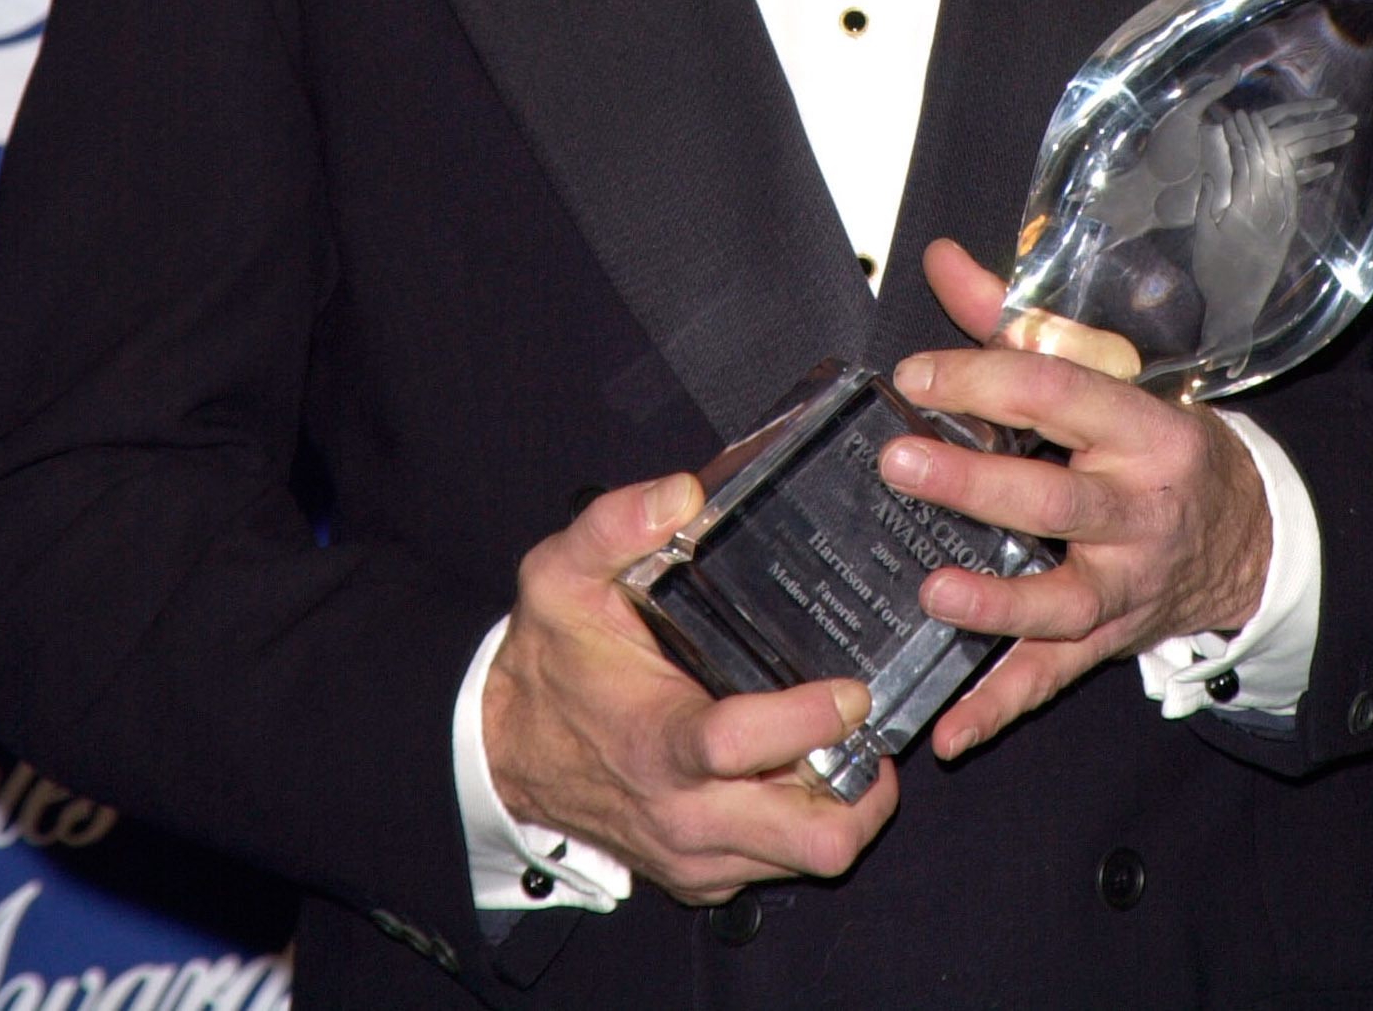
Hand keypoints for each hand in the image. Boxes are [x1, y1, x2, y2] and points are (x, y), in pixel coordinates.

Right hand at [482, 471, 897, 901]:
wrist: (502, 753)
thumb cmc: (547, 661)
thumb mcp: (561, 575)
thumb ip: (615, 525)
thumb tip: (682, 493)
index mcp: (659, 742)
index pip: (747, 744)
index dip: (811, 718)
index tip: (853, 688)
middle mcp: (685, 814)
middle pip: (812, 839)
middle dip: (862, 788)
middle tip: (869, 728)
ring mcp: (696, 856)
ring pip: (808, 859)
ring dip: (841, 807)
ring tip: (844, 743)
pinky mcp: (699, 878)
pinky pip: (776, 868)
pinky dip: (802, 825)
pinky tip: (798, 769)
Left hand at [880, 240, 1271, 762]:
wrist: (1248, 531)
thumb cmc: (1154, 441)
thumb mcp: (1105, 373)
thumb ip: (1017, 322)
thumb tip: (942, 261)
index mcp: (1139, 427)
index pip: (1056, 392)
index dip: (983, 376)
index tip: (915, 374)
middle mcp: (1139, 507)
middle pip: (1057, 497)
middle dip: (977, 482)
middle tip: (900, 463)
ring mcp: (1128, 582)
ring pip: (1065, 598)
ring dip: (998, 603)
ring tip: (933, 594)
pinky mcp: (1111, 639)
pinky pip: (1055, 677)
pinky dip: (1003, 706)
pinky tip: (952, 728)